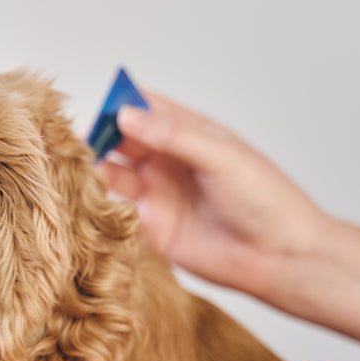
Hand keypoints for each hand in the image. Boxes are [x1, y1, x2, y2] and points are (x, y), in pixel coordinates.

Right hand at [101, 93, 327, 299]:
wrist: (280, 257)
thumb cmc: (266, 200)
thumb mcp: (221, 157)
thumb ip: (173, 136)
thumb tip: (126, 116)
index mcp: (191, 134)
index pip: (146, 107)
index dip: (121, 103)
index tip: (102, 107)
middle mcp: (170, 160)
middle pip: (122, 138)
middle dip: (101, 134)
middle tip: (80, 138)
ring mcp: (159, 192)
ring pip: (114, 171)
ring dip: (95, 165)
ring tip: (79, 164)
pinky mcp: (151, 226)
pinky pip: (116, 207)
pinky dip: (98, 199)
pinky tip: (90, 192)